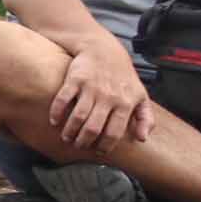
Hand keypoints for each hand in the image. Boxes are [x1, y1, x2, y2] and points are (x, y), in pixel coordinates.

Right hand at [49, 35, 155, 154]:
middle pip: (93, 128)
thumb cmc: (123, 76)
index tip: (98, 151)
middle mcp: (108, 96)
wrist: (104, 49)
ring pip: (77, 117)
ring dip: (70, 131)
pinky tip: (54, 121)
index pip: (114, 133)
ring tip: (67, 137)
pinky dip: (56, 113)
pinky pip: (63, 99)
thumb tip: (142, 139)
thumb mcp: (141, 95)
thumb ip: (145, 118)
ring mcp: (91, 87)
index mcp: (125, 103)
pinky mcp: (75, 79)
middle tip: (79, 146)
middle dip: (84, 142)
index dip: (105, 146)